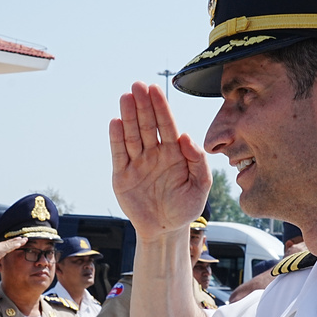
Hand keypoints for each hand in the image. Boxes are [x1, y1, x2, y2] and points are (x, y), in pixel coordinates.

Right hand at [0, 237, 27, 271]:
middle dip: (17, 239)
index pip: (6, 243)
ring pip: (11, 243)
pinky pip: (9, 247)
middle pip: (9, 241)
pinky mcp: (0, 251)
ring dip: (19, 241)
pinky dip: (15, 245)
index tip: (18, 240)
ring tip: (25, 239)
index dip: (12, 241)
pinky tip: (20, 244)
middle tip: (24, 238)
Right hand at [110, 82, 211, 238]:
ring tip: (126, 97)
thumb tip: (187, 136)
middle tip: (137, 85)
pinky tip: (116, 122)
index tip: (154, 90)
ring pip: (132, 135)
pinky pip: (119, 154)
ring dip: (128, 116)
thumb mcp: (201, 186)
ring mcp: (137, 163)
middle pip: (147, 125)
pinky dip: (116, 138)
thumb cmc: (185, 207)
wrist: (165, 230)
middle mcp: (154, 154)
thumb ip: (198, 161)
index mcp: (174, 153)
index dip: (160, 107)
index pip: (167, 125)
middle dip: (143, 105)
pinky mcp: (122, 175)